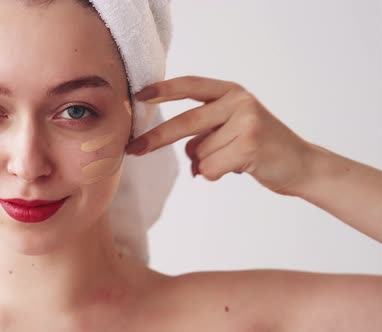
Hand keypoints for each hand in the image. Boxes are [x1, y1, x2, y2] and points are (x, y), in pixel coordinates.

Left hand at [125, 75, 313, 195]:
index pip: (191, 85)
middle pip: (186, 121)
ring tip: (233, 160)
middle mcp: (239, 101)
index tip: (139, 95)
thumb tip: (179, 150)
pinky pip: (209, 168)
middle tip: (133, 149)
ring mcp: (247, 122)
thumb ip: (204, 131)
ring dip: (206, 164)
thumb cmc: (259, 147)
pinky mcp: (250, 145)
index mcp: (231, 92)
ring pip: (198, 152)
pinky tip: (239, 168)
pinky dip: (214, 175)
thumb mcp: (232, 128)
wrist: (301, 165)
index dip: (163, 90)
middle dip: (156, 138)